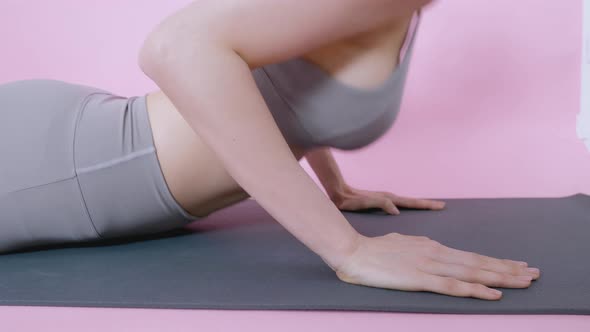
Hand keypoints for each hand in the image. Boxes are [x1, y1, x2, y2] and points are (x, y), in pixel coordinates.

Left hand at [328, 183, 445, 214]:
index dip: (426, 205)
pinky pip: (399, 205)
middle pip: (412, 201)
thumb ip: (381, 204)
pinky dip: (408, 206)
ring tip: (429, 207)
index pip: (412, 202)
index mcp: (389, 199)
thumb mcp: (366, 202)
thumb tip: (397, 211)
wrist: (340, 194)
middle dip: (427, 204)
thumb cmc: (352, 200)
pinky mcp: (380, 202)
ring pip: (406, 202)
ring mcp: (386, 199)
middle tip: (442, 206)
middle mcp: (390, 198)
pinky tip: (407, 211)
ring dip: (418, 205)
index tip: (440, 206)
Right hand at [333, 233, 540, 299]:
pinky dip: (476, 290)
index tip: (516, 265)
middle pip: (478, 262)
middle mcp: (436, 253)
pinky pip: (453, 287)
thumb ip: (418, 249)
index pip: (470, 256)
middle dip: (509, 268)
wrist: (353, 251)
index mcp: (432, 247)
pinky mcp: (420, 279)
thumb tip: (427, 249)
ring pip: (473, 272)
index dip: (495, 262)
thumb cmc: (373, 250)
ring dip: (501, 277)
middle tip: (534, 273)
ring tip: (525, 281)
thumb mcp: (401, 244)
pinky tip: (492, 293)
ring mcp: (430, 266)